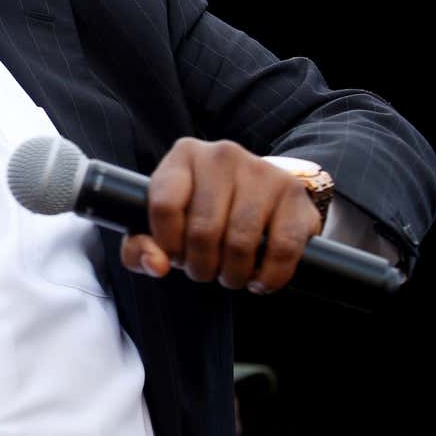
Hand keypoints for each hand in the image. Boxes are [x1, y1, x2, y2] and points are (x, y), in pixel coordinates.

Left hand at [119, 138, 321, 293]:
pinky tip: (258, 280)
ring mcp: (262, 171)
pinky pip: (282, 248)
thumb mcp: (160, 226)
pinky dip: (268, 277)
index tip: (175, 254)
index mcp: (184, 155)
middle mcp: (223, 155)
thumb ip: (140, 248)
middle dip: (200, 266)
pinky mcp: (294, 194)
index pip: (164, 205)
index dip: (167, 243)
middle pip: (202, 230)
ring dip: (232, 275)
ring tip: (229, 275)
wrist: (258, 198)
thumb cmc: (199, 214)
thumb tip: (156, 265)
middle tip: (204, 271)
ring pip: (241, 242)